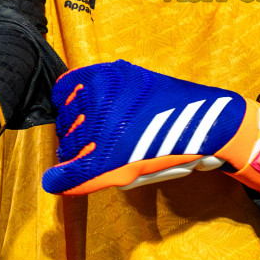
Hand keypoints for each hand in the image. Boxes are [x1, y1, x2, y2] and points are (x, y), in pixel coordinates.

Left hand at [41, 60, 259, 196]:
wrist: (204, 122)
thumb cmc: (170, 103)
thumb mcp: (134, 81)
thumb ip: (105, 86)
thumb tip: (68, 101)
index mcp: (105, 76)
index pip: (63, 90)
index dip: (65, 105)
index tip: (71, 112)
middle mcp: (100, 98)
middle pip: (65, 122)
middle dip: (69, 133)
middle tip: (83, 141)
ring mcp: (105, 130)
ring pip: (68, 148)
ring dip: (70, 155)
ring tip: (84, 159)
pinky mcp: (112, 160)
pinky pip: (75, 174)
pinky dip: (61, 181)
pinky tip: (54, 183)